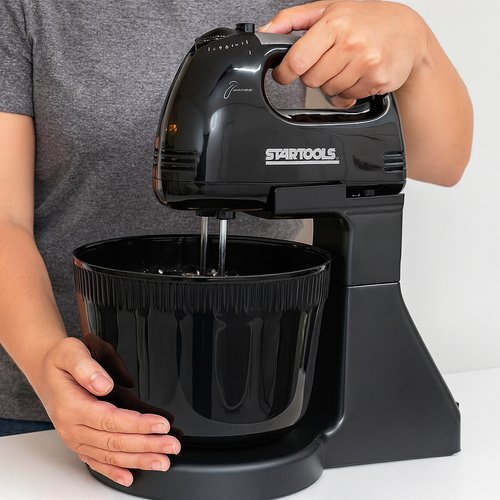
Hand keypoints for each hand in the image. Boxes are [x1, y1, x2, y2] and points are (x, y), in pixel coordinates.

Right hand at [35, 337, 180, 486]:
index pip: (111, 420)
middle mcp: (73, 427)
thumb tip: (102, 384)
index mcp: (73, 406)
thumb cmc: (60, 360)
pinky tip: (130, 476)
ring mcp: (75, 437)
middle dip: (147, 445)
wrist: (43, 368)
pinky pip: (96, 461)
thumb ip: (87, 368)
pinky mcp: (79, 441)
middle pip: (114, 442)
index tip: (161, 425)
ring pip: (109, 455)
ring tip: (162, 460)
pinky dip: (113, 471)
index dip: (139, 424)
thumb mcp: (71, 352)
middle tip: (172, 445)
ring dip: (138, 460)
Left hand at [259, 1, 427, 106]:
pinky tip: (358, 74)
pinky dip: (348, 90)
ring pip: (329, 91)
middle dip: (313, 75)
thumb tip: (265, 32)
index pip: (298, 60)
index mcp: (334, 24)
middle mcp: (351, 42)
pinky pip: (348, 97)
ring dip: (332, 84)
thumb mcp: (328, 9)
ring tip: (345, 66)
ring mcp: (366, 63)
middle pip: (311, 80)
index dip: (285, 72)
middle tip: (326, 62)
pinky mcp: (377, 80)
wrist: (407, 32)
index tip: (284, 73)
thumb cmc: (366, 20)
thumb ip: (292, 20)